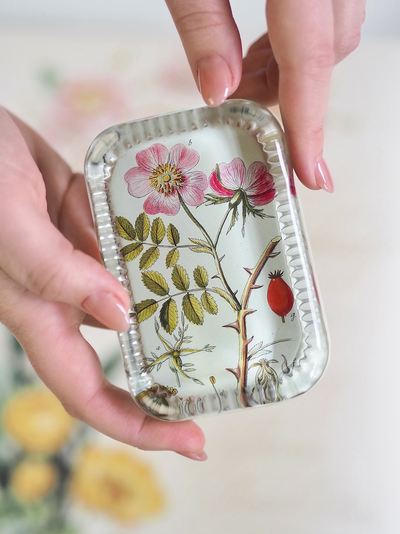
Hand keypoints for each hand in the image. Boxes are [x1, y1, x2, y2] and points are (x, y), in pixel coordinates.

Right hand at [0, 109, 205, 460]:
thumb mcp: (10, 224)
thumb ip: (55, 271)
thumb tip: (119, 316)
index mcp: (40, 313)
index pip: (90, 393)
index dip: (138, 426)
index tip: (194, 440)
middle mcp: (65, 298)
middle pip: (126, 351)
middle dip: (174, 368)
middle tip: (233, 365)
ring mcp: (81, 263)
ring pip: (137, 294)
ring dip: (177, 297)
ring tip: (233, 297)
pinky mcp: (90, 228)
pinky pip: (135, 246)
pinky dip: (160, 245)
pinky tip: (195, 237)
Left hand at [165, 0, 365, 191]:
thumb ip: (204, 28)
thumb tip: (218, 92)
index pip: (308, 61)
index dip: (307, 125)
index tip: (310, 176)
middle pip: (323, 55)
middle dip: (282, 93)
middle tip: (234, 105)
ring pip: (329, 39)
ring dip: (286, 70)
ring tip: (238, 76)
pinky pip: (324, 19)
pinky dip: (292, 45)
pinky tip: (255, 51)